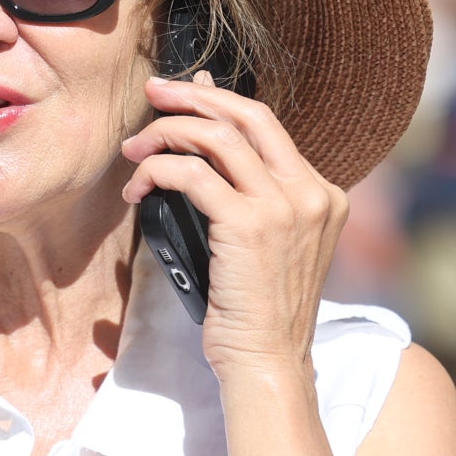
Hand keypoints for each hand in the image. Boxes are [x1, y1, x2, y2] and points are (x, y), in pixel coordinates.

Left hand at [121, 75, 346, 378]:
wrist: (267, 362)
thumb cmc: (254, 312)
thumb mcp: (260, 245)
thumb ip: (243, 195)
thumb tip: (202, 148)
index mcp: (321, 194)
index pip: (267, 126)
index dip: (220, 103)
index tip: (182, 96)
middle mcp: (311, 192)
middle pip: (249, 116)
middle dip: (194, 97)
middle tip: (154, 93)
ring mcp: (287, 207)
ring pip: (218, 138)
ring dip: (166, 134)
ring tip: (134, 149)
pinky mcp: (251, 225)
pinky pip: (192, 175)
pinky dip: (157, 171)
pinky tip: (138, 187)